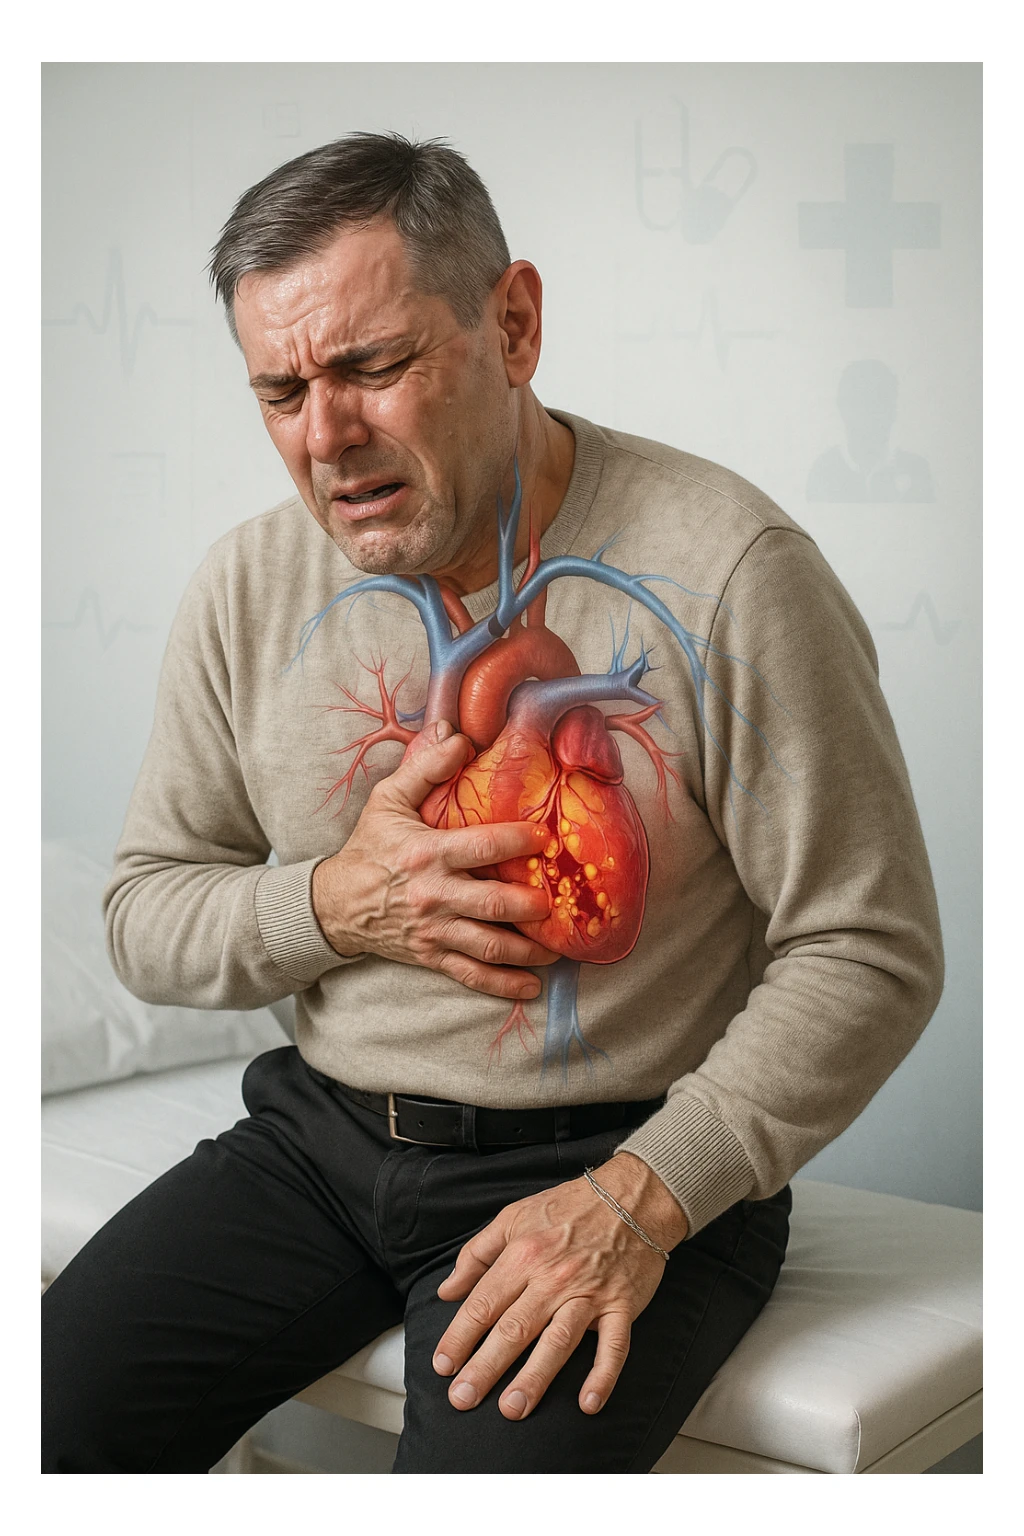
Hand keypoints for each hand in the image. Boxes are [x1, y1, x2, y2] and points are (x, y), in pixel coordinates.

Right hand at [311, 718, 560, 1001]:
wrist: (334, 904)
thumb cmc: (369, 848)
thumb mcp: (388, 800)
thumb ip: (425, 767)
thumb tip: (458, 733)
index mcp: (427, 853)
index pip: (482, 847)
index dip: (519, 841)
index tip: (547, 837)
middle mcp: (433, 895)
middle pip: (491, 903)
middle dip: (530, 904)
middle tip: (557, 900)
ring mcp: (433, 930)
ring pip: (488, 944)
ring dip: (527, 950)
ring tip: (557, 946)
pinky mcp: (431, 956)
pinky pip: (471, 975)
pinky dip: (503, 985)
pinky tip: (531, 986)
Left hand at [432, 1152, 688, 1419]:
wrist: (632, 1196)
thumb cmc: (570, 1207)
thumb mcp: (514, 1217)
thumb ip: (477, 1254)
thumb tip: (447, 1290)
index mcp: (523, 1254)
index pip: (483, 1303)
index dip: (459, 1336)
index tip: (443, 1365)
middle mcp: (553, 1277)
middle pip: (514, 1327)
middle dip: (485, 1366)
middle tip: (463, 1398)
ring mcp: (589, 1293)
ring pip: (558, 1340)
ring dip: (535, 1377)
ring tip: (512, 1408)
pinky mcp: (622, 1304)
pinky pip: (614, 1345)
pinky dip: (603, 1375)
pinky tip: (589, 1403)